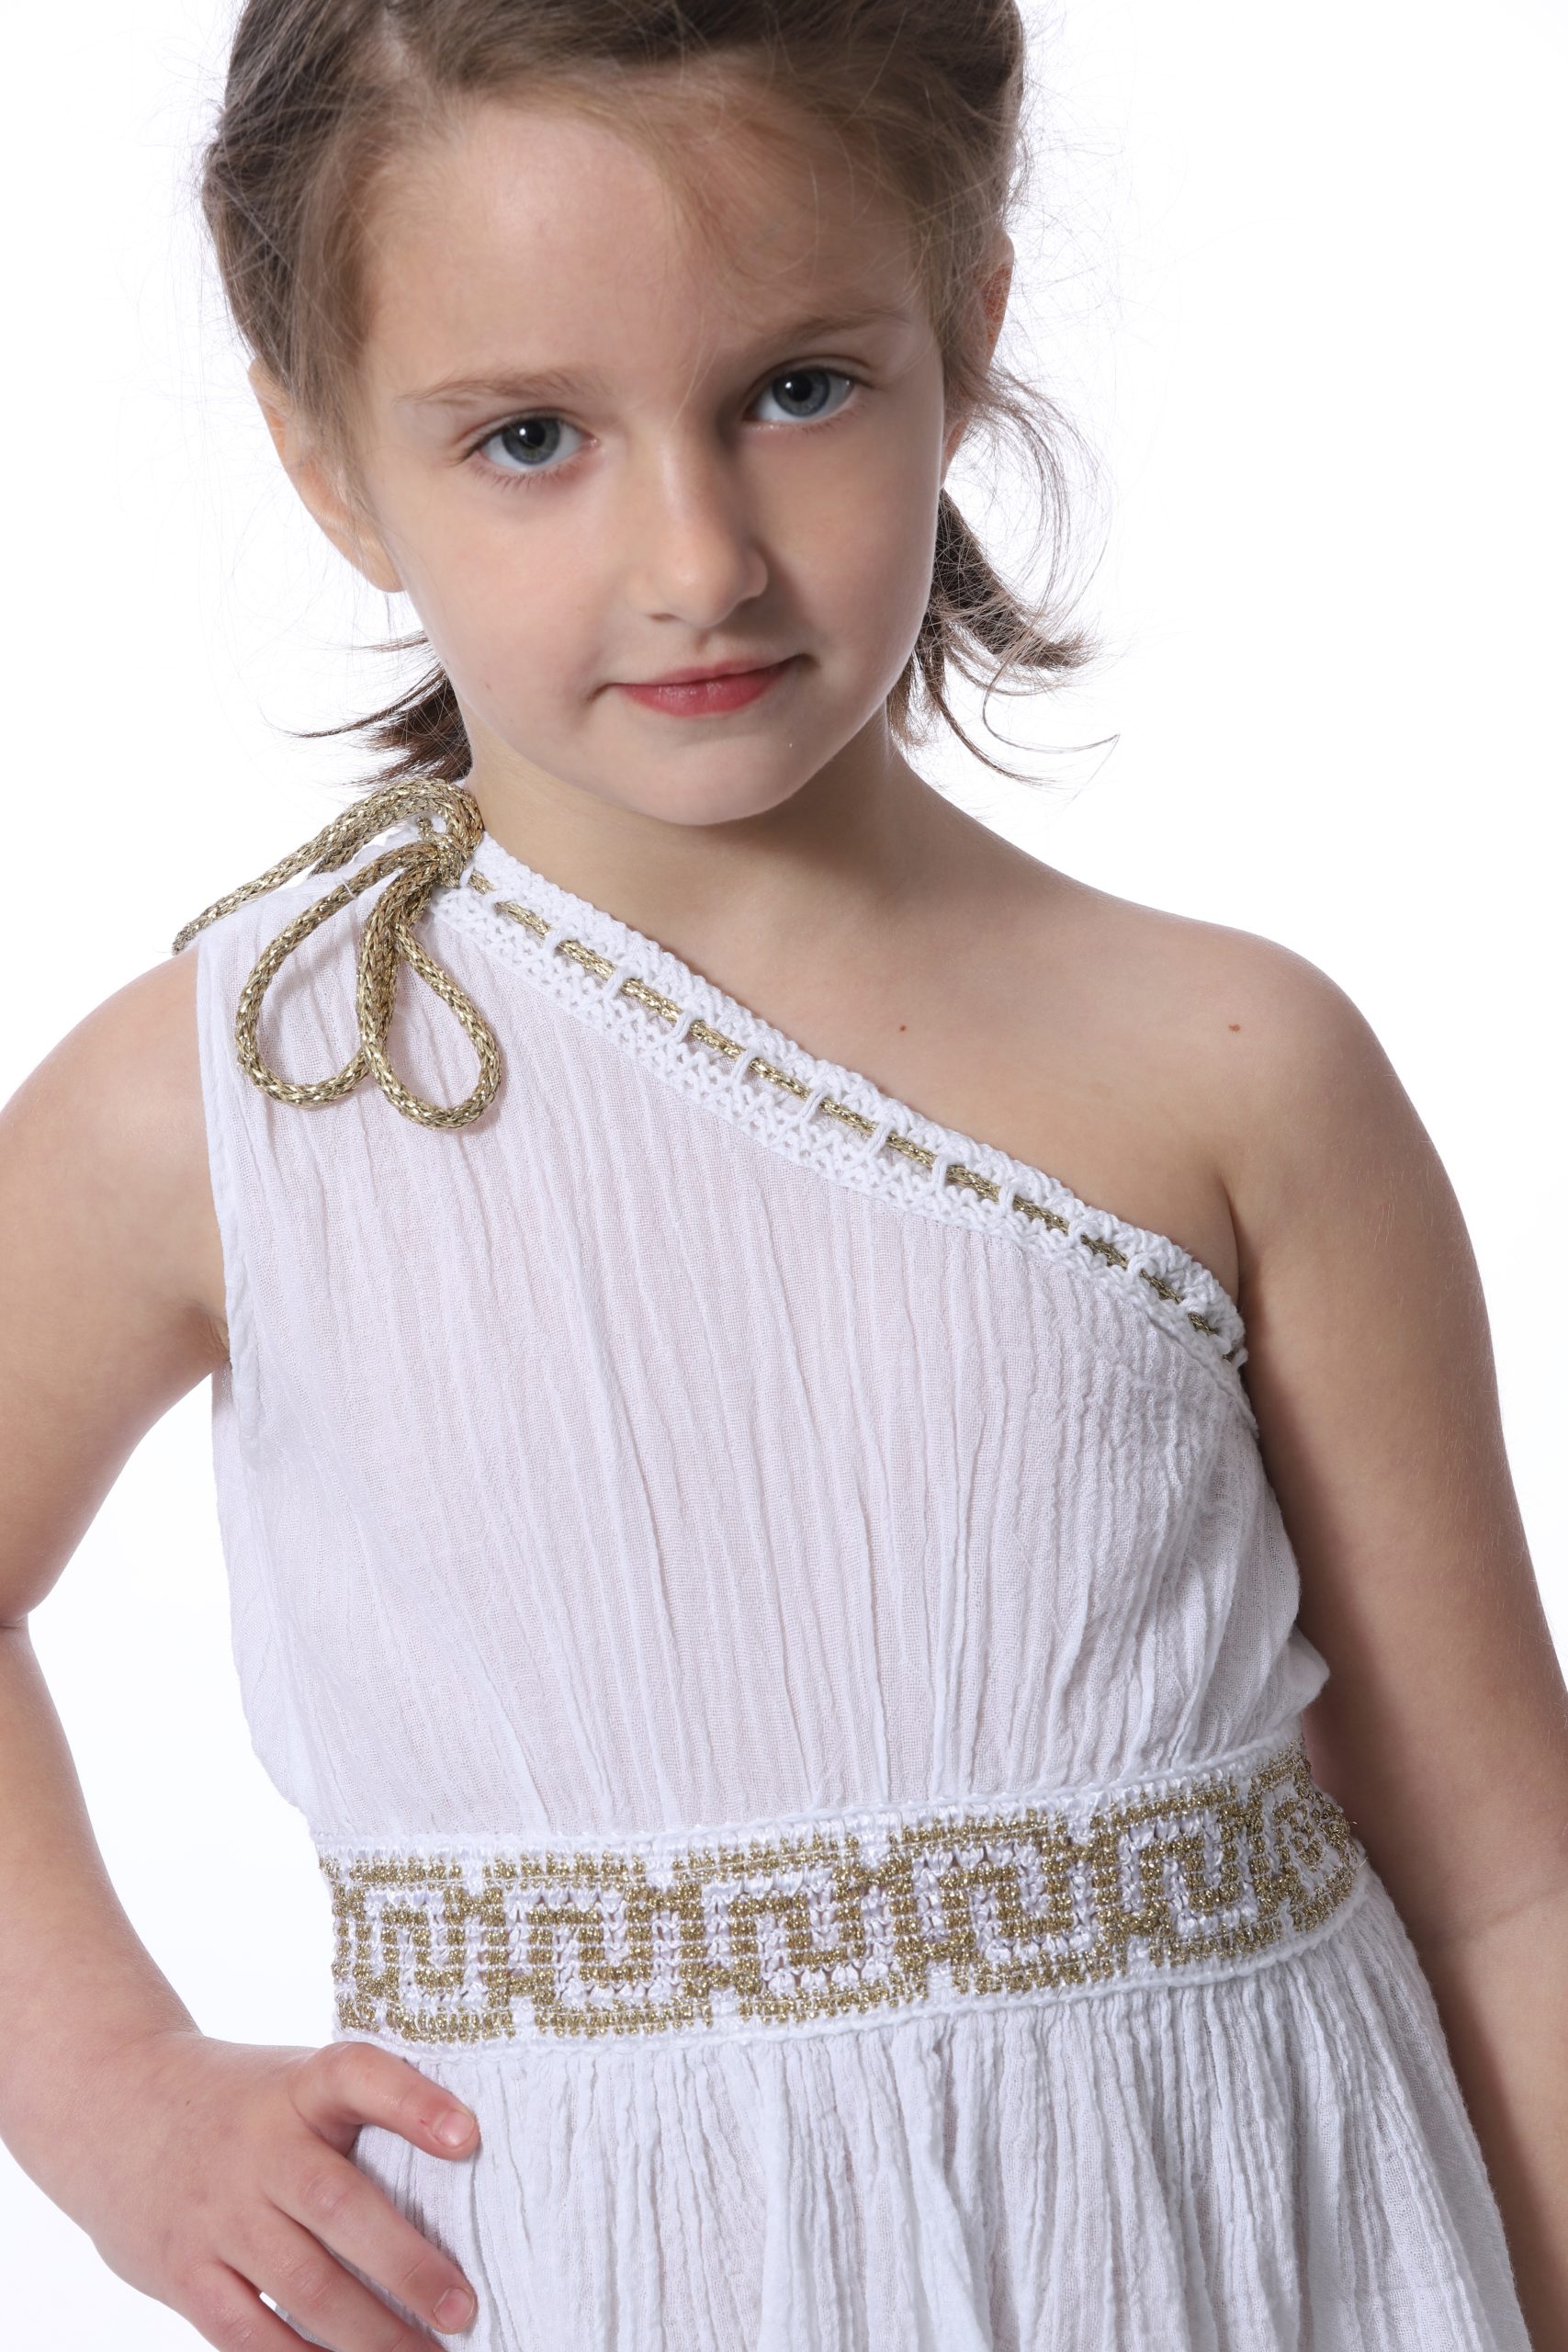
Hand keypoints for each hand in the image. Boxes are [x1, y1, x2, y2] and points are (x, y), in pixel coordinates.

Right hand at [64, 2026, 481, 2345]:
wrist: (114, 2106)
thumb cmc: (243, 2104)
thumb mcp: (295, 2081)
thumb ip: (360, 2114)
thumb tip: (467, 2159)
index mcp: (297, 2087)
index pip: (358, 2075)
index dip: (415, 2102)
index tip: (469, 2134)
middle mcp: (257, 2147)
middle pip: (337, 2205)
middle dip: (407, 2266)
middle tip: (464, 2309)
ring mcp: (217, 2213)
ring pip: (300, 2284)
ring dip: (368, 2333)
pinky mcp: (183, 2270)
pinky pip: (246, 2331)